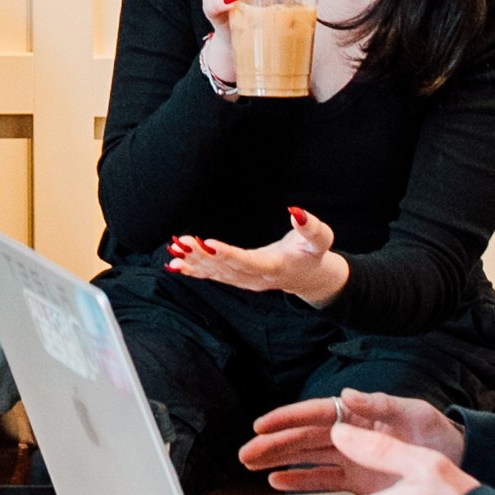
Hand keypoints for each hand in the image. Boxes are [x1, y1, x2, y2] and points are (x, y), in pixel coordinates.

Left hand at [168, 209, 348, 306]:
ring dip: (193, 262)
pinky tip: (174, 265)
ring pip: (216, 273)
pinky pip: (213, 277)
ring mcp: (244, 282)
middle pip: (226, 268)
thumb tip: (296, 212)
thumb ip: (310, 228)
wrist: (309, 278)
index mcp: (274, 268)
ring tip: (174, 250)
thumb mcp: (320, 240)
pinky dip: (193, 271)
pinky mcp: (237, 279)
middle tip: (181, 242)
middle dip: (202, 256)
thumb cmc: (312, 255)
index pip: (248, 262)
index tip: (208, 243)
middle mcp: (256, 279)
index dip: (227, 254)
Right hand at [239, 387, 466, 489]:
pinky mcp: (356, 481)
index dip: (285, 419)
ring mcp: (351, 459)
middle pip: (301, 437)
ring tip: (251, 468)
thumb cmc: (439, 434)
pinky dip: (298, 482)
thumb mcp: (413, 413)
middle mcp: (350, 436)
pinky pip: (320, 480)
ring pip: (304, 458)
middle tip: (245, 454)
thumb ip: (380, 404)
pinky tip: (277, 485)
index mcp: (359, 415)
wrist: (461, 464)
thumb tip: (348, 394)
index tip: (260, 425)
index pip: (313, 414)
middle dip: (272, 444)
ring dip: (278, 461)